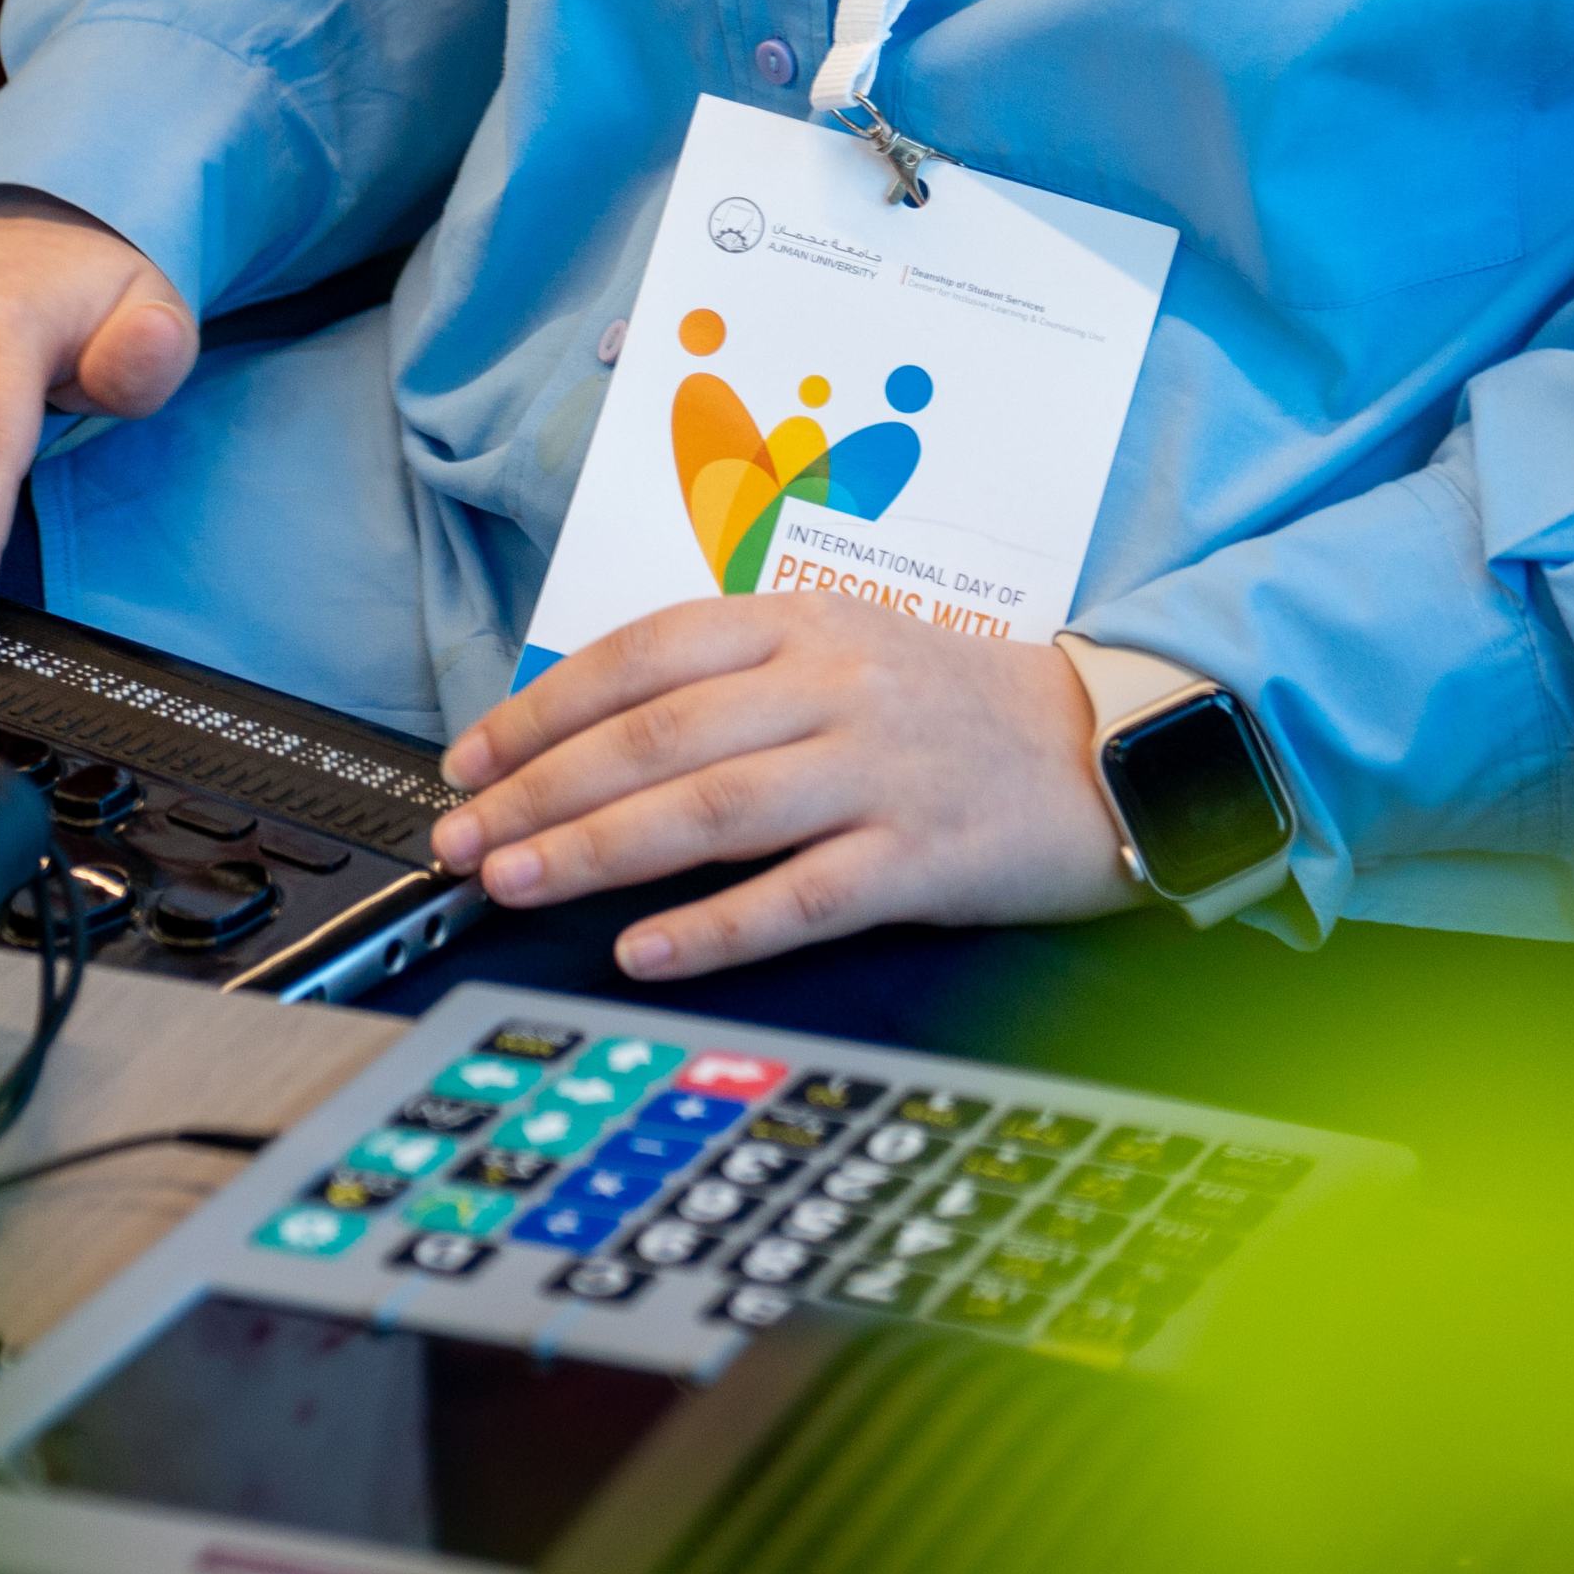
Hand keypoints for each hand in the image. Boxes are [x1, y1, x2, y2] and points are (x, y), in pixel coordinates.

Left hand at [431, 600, 1128, 984]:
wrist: (1114, 745)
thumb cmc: (962, 708)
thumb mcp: (849, 650)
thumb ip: (736, 678)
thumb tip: (599, 739)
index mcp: (804, 622)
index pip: (642, 654)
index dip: (542, 709)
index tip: (469, 760)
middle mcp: (832, 686)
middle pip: (654, 735)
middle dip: (538, 792)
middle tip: (459, 840)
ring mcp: (877, 770)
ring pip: (709, 809)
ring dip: (595, 850)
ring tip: (514, 883)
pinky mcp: (921, 854)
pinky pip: (799, 895)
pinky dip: (713, 926)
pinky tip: (646, 951)